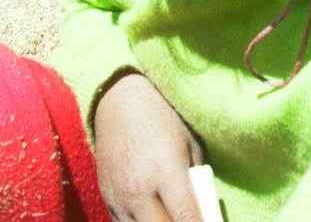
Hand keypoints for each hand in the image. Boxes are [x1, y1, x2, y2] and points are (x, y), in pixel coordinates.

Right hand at [94, 72, 204, 221]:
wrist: (120, 102)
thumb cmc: (162, 117)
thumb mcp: (189, 142)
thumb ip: (196, 177)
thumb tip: (203, 205)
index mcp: (165, 170)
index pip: (185, 217)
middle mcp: (139, 189)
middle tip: (190, 216)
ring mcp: (119, 197)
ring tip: (170, 212)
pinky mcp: (107, 198)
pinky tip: (153, 214)